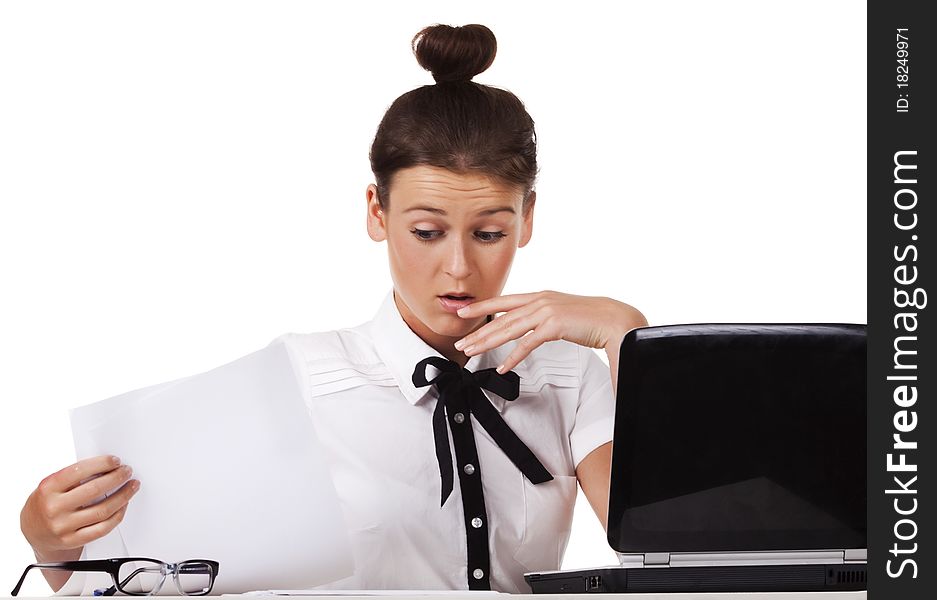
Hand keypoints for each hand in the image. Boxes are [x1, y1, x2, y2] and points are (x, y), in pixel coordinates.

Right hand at [21, 455, 139, 557]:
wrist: (33, 531)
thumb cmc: (46, 503)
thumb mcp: (52, 485)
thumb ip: (73, 476)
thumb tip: (106, 466)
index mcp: (48, 489)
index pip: (78, 471)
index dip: (101, 464)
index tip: (115, 461)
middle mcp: (54, 508)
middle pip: (94, 490)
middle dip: (116, 478)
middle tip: (127, 471)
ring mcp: (63, 526)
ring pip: (102, 510)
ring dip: (123, 496)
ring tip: (132, 486)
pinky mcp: (73, 540)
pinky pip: (102, 528)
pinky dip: (117, 515)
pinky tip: (123, 505)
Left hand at [454, 290, 646, 372]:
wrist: (614, 319)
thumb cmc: (590, 318)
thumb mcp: (561, 311)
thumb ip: (543, 315)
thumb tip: (529, 325)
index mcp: (540, 295)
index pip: (504, 301)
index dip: (481, 306)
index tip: (463, 311)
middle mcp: (540, 300)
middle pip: (501, 317)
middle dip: (478, 330)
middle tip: (460, 341)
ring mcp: (546, 312)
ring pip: (509, 329)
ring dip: (487, 342)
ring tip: (471, 352)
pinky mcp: (554, 326)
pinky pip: (527, 344)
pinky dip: (513, 357)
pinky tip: (502, 367)